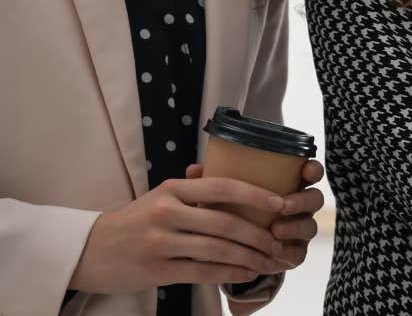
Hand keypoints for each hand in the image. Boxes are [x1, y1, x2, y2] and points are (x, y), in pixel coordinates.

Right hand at [68, 178, 285, 293]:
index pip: (222, 186)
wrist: (88, 250)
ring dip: (249, 257)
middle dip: (258, 235)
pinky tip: (246, 274)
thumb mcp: (160, 197)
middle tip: (279, 243)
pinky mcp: (155, 269)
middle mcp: (166, 212)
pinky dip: (229, 273)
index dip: (255, 194)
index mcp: (172, 189)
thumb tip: (234, 180)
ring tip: (269, 261)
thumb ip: (194, 189)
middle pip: (224, 222)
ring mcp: (159, 241)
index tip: (281, 203)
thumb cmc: (134, 222)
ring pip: (217, 248)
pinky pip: (201, 271)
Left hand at [186, 160, 325, 270]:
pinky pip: (299, 254)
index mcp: (288, 185)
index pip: (310, 172)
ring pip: (310, 226)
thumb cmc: (230, 212)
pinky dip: (288, 253)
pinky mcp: (293, 253)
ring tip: (275, 230)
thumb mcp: (221, 195)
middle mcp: (299, 206)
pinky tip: (275, 254)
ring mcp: (299, 230)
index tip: (305, 170)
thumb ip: (211, 182)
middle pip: (315, 199)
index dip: (313, 170)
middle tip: (283, 205)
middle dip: (302, 201)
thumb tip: (194, 169)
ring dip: (295, 227)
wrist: (230, 249)